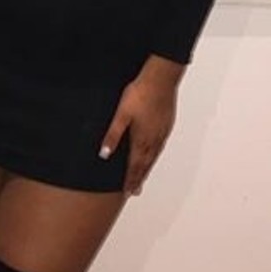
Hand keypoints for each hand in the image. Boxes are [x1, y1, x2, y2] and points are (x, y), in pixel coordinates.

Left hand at [99, 67, 178, 195]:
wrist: (160, 79)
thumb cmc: (140, 94)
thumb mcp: (121, 114)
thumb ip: (113, 135)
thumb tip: (104, 154)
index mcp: (141, 139)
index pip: (134, 166)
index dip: (130, 180)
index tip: (127, 192)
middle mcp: (154, 140)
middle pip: (145, 165)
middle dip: (138, 179)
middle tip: (134, 191)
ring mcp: (161, 132)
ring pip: (154, 156)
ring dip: (147, 169)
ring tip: (143, 177)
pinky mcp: (166, 124)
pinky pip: (159, 146)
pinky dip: (154, 156)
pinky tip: (153, 154)